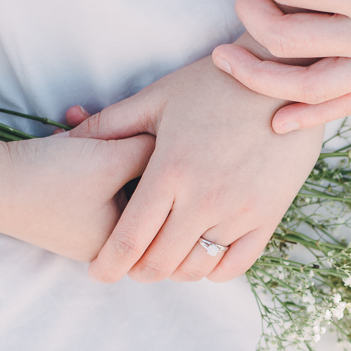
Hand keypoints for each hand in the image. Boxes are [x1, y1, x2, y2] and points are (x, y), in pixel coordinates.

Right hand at [0, 131, 154, 260]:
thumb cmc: (52, 177)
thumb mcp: (114, 158)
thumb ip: (153, 151)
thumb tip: (176, 143)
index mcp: (124, 246)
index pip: (164, 204)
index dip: (160, 163)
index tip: (150, 137)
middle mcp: (104, 244)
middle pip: (136, 189)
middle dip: (124, 150)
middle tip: (113, 123)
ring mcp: (81, 228)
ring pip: (110, 178)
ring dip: (101, 144)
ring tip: (81, 119)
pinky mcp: (62, 208)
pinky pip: (87, 176)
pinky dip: (83, 150)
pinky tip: (71, 124)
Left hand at [67, 54, 323, 283]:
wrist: (283, 78)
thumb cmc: (215, 84)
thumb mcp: (158, 97)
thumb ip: (111, 123)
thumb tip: (67, 133)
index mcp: (170, 172)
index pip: (129, 240)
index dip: (108, 264)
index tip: (98, 273)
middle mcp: (204, 199)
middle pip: (160, 263)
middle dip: (137, 271)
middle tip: (129, 266)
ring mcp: (240, 210)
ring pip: (197, 267)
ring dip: (175, 271)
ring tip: (164, 259)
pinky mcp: (268, 215)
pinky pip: (236, 264)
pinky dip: (213, 269)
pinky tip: (201, 255)